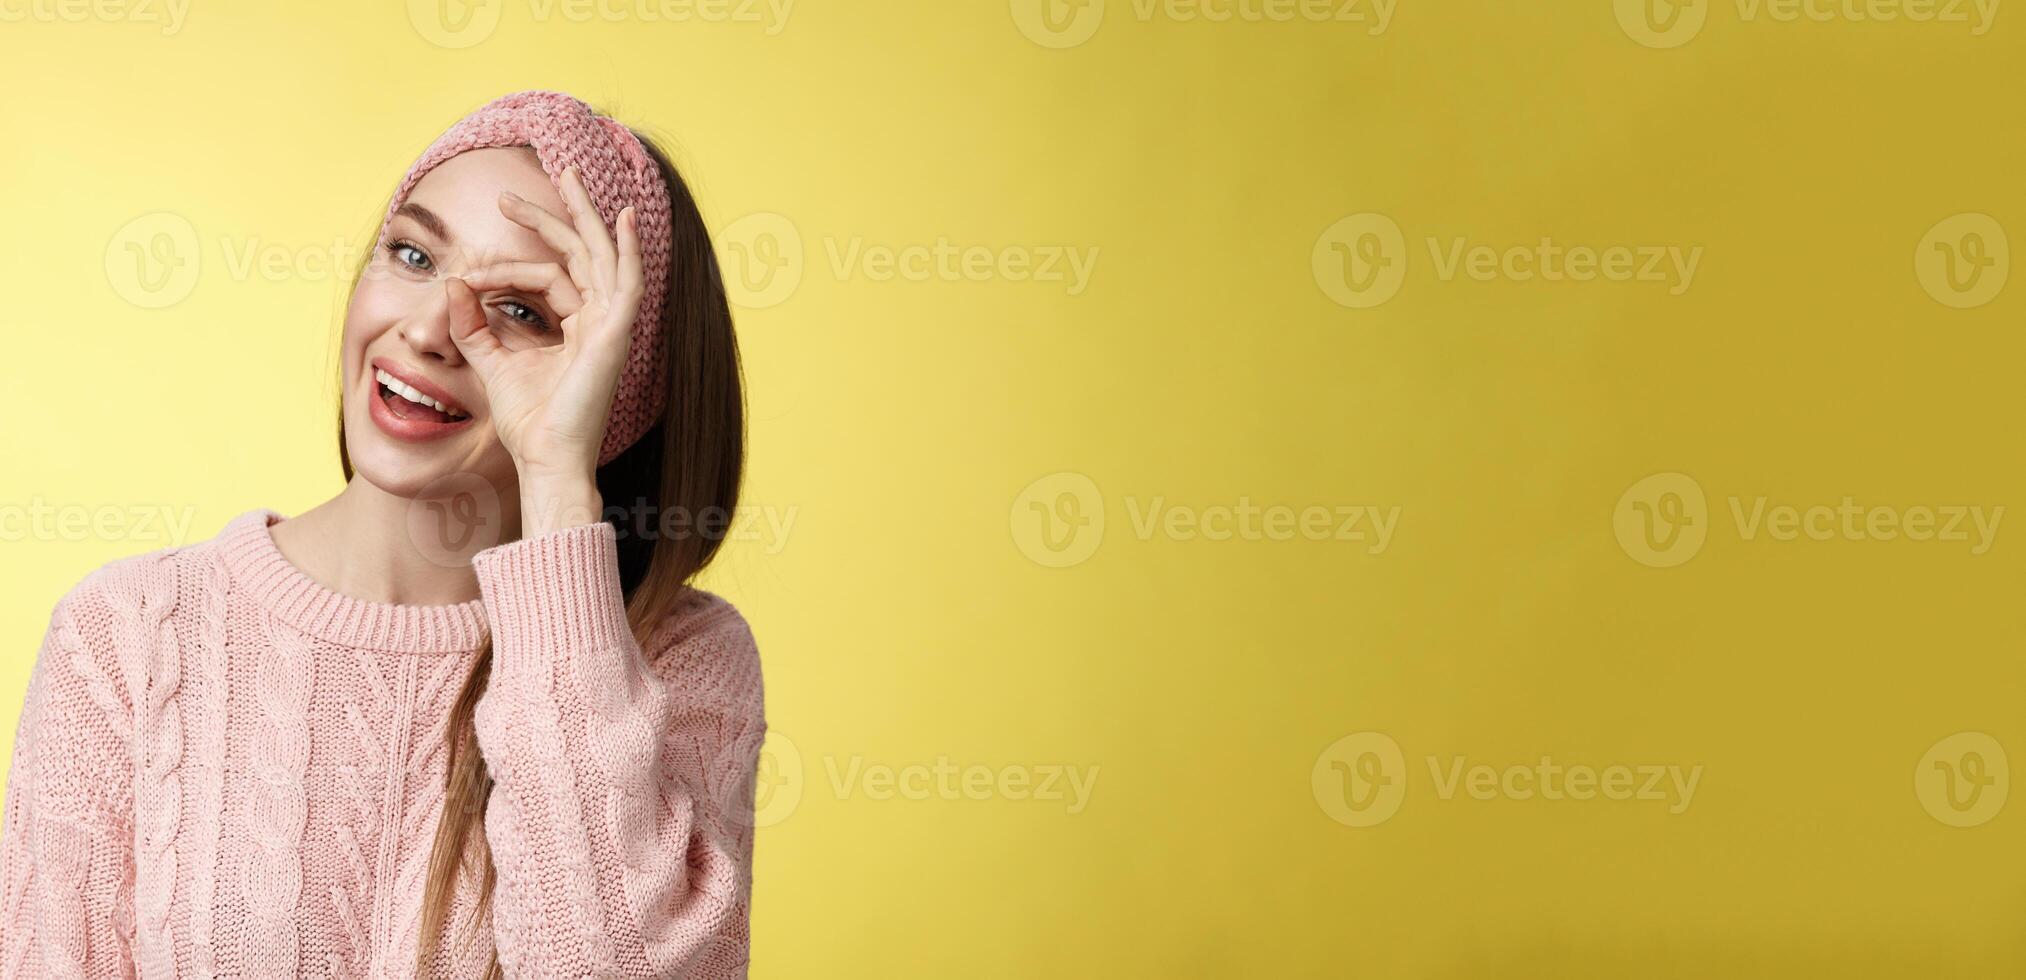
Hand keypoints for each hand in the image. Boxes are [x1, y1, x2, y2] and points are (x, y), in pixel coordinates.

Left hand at [445, 164, 645, 481]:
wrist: (545, 459)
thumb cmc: (528, 423)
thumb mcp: (490, 363)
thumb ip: (472, 324)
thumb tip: (451, 286)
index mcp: (576, 330)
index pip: (545, 279)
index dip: (502, 272)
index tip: (463, 281)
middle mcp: (598, 323)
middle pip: (580, 254)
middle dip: (554, 216)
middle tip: (517, 191)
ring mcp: (611, 327)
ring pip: (600, 256)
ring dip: (584, 215)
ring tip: (567, 176)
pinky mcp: (615, 334)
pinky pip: (628, 282)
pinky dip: (629, 249)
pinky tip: (623, 218)